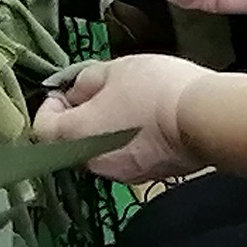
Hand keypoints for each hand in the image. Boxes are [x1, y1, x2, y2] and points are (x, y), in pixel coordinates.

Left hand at [34, 55, 201, 181]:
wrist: (205, 120)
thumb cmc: (152, 89)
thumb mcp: (115, 69)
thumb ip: (86, 80)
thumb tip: (76, 92)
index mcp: (73, 135)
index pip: (41, 127)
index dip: (50, 106)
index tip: (68, 90)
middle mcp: (90, 162)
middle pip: (71, 142)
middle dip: (81, 119)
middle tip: (102, 96)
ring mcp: (119, 174)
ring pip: (100, 152)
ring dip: (105, 133)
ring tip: (130, 110)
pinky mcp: (147, 177)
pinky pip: (126, 159)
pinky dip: (129, 145)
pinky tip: (150, 126)